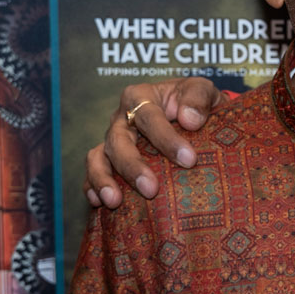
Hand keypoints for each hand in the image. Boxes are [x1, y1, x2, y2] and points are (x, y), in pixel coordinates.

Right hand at [85, 77, 222, 207]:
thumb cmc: (194, 102)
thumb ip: (198, 97)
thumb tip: (190, 119)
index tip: (189, 160)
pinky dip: (92, 187)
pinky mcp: (108, 160)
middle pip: (118, 140)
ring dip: (103, 180)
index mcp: (141, 97)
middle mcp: (121, 118)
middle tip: (151, 189)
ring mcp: (112, 140)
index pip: (149, 116)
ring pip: (97, 157)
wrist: (188, 113)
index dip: (167, 139)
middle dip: (132, 166)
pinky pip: (92, 174)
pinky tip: (97, 203)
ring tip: (114, 201)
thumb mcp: (202, 90)